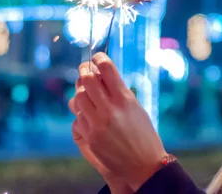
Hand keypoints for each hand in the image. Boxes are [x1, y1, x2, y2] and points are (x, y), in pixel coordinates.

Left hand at [74, 52, 168, 191]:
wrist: (143, 165)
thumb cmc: (144, 135)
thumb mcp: (136, 109)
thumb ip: (119, 93)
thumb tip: (102, 76)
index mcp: (125, 99)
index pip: (107, 69)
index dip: (100, 58)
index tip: (97, 57)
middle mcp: (110, 109)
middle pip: (87, 80)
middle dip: (85, 70)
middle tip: (85, 68)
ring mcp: (97, 124)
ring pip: (78, 97)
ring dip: (80, 90)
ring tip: (85, 89)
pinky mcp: (89, 137)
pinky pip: (78, 117)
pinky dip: (81, 111)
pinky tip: (88, 111)